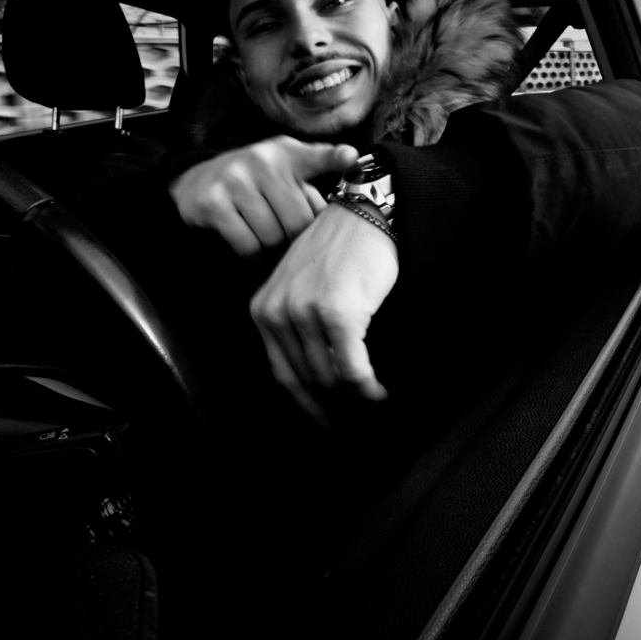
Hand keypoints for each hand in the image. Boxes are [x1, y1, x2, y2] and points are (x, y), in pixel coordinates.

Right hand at [169, 136, 358, 255]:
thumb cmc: (251, 182)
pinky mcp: (214, 203)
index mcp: (284, 154)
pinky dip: (251, 257)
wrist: (193, 185)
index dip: (333, 163)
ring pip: (272, 236)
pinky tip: (250, 252)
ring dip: (271, 250)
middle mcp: (260, 161)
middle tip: (286, 242)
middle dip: (294, 239)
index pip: (316, 158)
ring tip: (267, 245)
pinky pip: (247, 245)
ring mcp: (235, 180)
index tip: (349, 161)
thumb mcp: (283, 166)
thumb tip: (352, 165)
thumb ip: (316, 168)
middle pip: (297, 220)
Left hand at [250, 203, 398, 422]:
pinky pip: (352, 370)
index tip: (323, 423)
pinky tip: (378, 392)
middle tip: (356, 414)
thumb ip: (294, 327)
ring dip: (354, 397)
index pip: (280, 374)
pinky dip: (367, 388)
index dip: (304, 406)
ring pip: (330, 379)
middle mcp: (276, 313)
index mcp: (262, 310)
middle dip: (334, 404)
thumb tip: (315, 383)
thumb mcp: (299, 287)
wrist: (362, 216)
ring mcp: (306, 314)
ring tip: (372, 399)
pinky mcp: (338, 314)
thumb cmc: (337, 252)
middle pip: (307, 381)